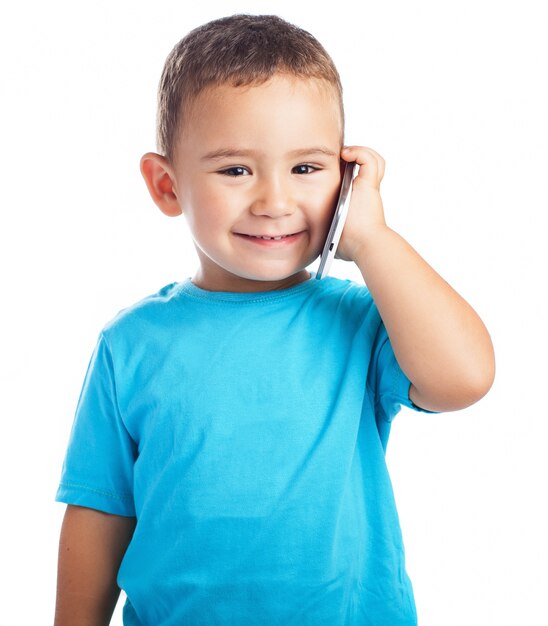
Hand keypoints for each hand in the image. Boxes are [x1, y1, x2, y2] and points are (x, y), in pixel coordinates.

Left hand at [336, 145, 387, 261]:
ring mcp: (370, 187)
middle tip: (340, 158)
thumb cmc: (351, 246)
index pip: (360, 179)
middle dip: (357, 157)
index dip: (350, 170)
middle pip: (371, 166)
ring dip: (360, 153)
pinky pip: (368, 159)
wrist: (363, 245)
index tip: (333, 169)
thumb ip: (331, 237)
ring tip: (344, 155)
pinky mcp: (369, 184)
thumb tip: (321, 247)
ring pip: (374, 160)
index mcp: (359, 202)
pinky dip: (359, 152)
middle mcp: (367, 192)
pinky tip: (346, 155)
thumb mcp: (337, 240)